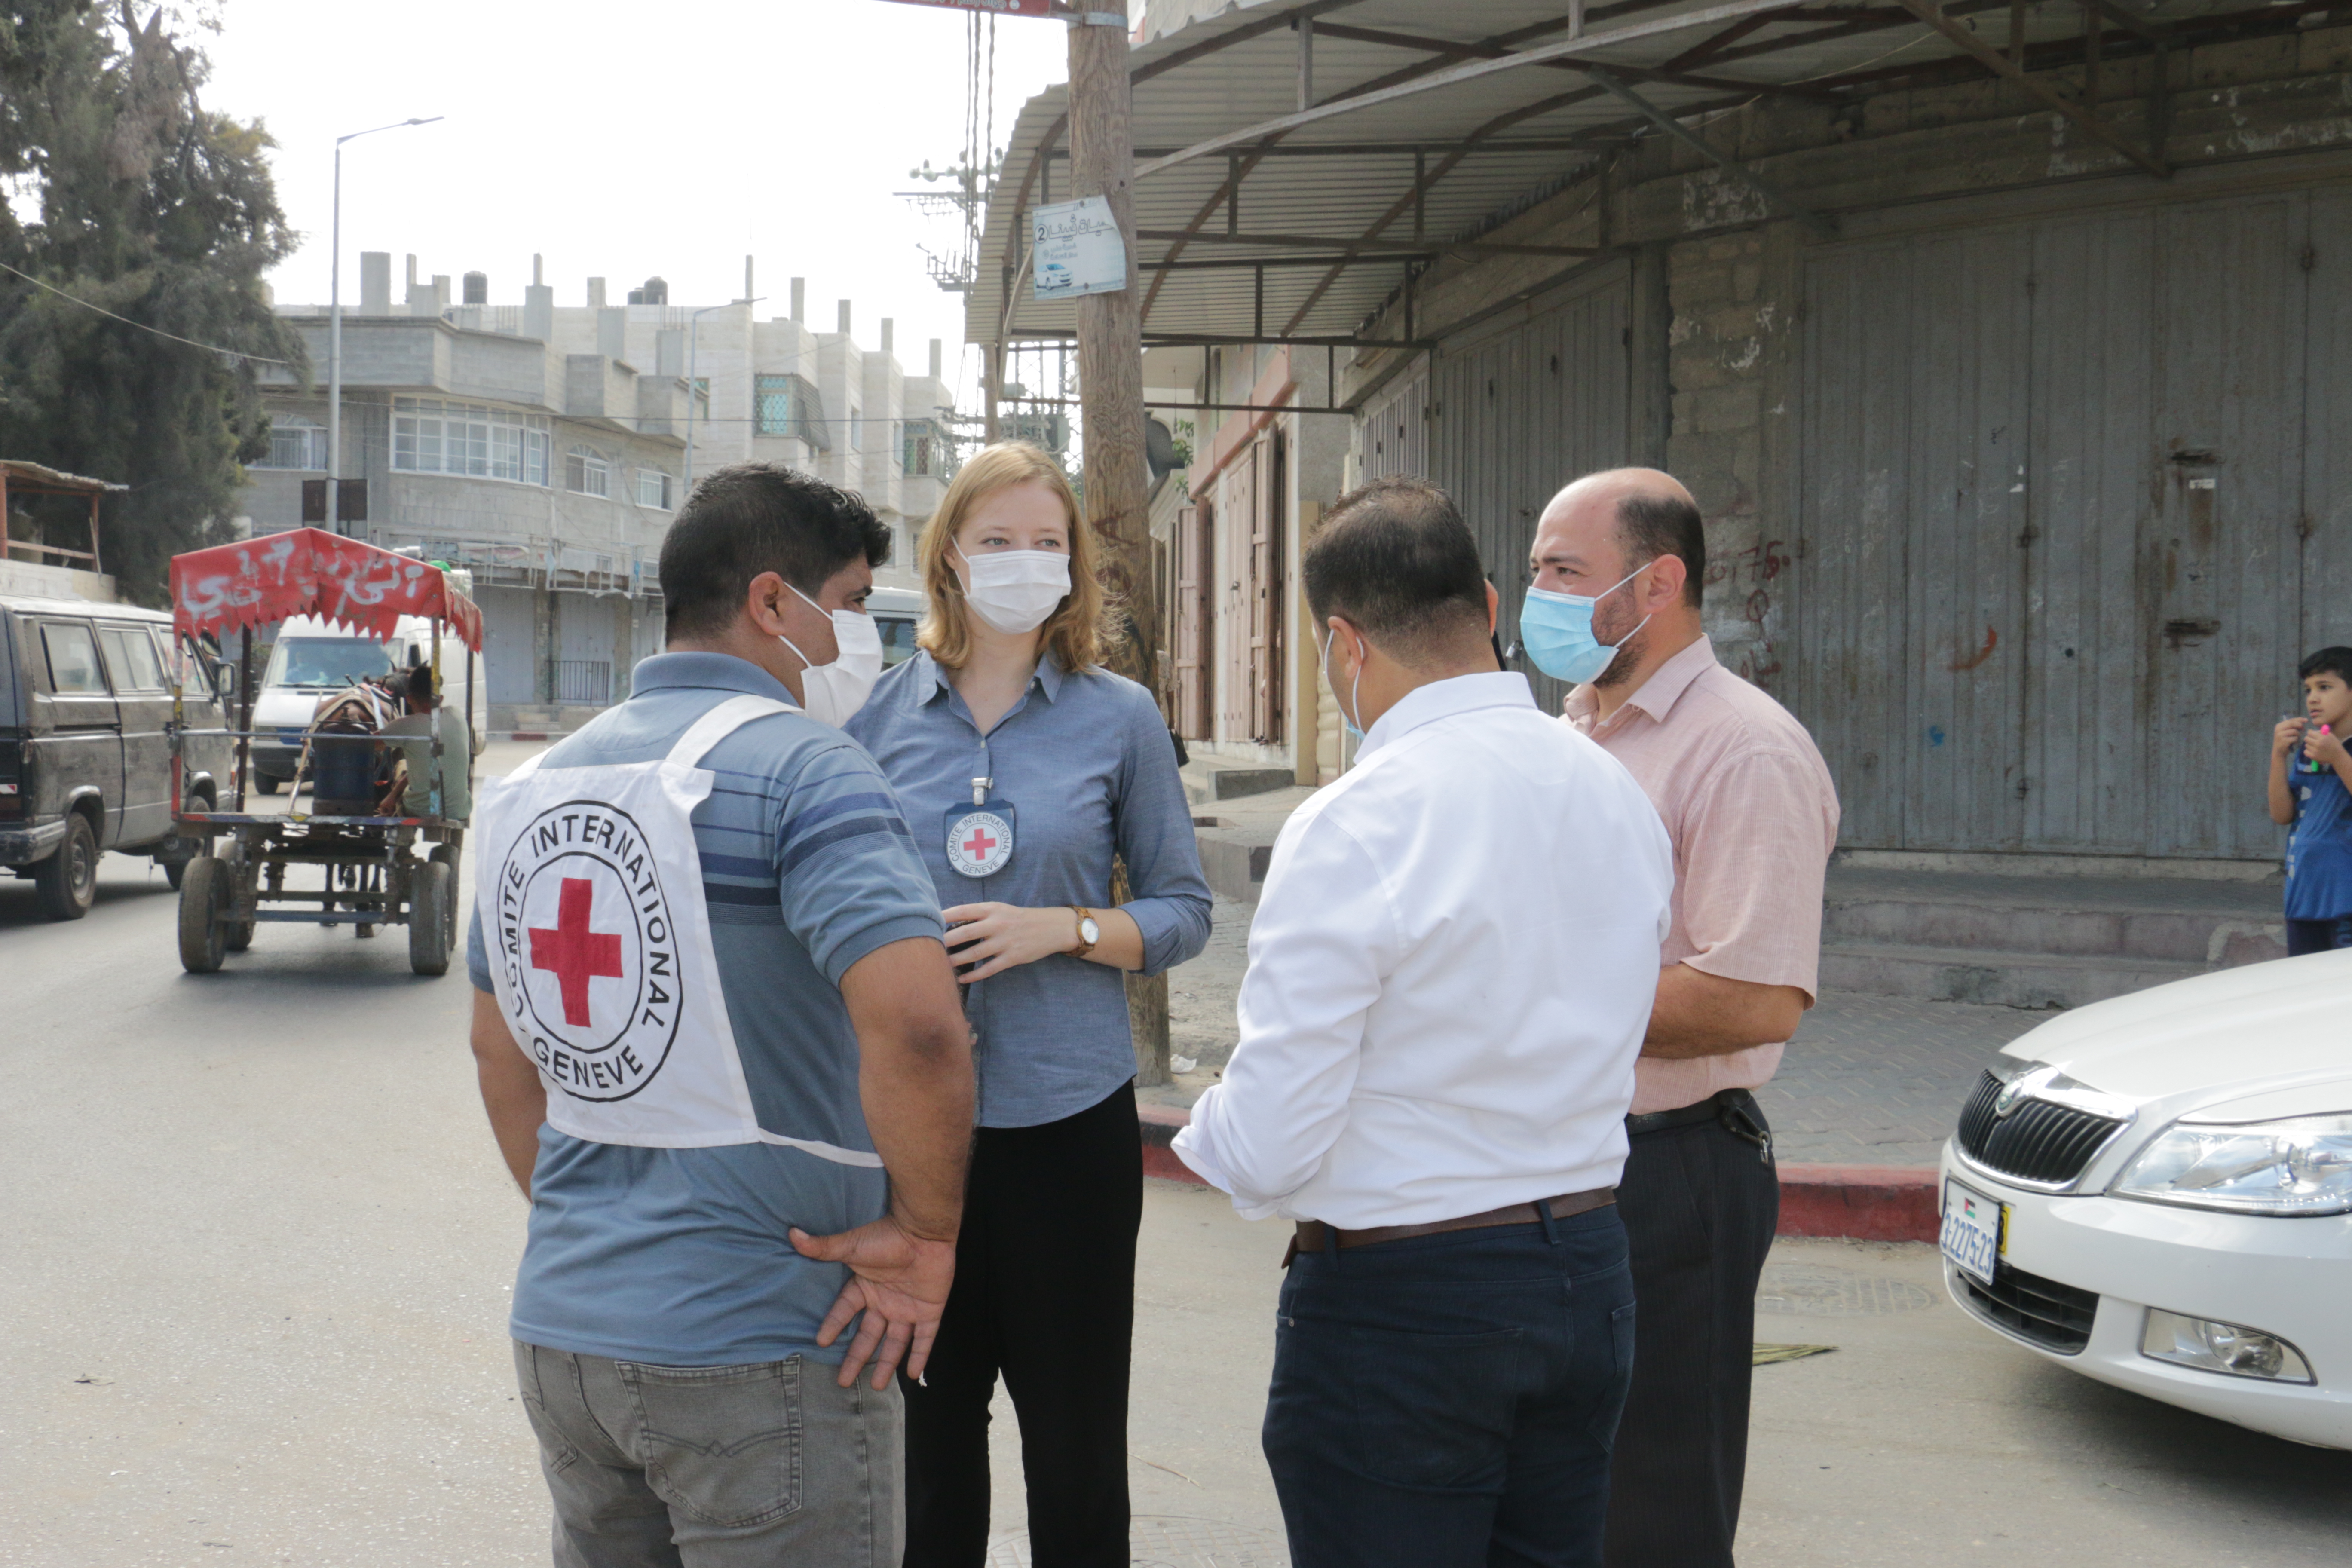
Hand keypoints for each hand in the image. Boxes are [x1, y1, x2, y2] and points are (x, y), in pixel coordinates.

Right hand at [790, 1213, 957, 1389]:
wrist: (923, 1231)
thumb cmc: (887, 1236)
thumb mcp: (852, 1246)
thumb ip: (824, 1247)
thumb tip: (792, 1233)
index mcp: (866, 1286)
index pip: (846, 1311)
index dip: (833, 1325)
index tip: (820, 1343)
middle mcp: (885, 1301)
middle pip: (869, 1336)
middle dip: (856, 1358)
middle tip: (843, 1381)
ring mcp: (908, 1307)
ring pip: (895, 1343)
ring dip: (886, 1364)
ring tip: (877, 1386)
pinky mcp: (930, 1311)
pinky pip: (925, 1339)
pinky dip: (920, 1356)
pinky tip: (912, 1375)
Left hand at [940, 902, 1079, 982]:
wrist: (1051, 927)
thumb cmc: (1019, 918)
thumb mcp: (1000, 910)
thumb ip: (979, 915)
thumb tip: (950, 924)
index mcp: (992, 909)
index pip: (962, 910)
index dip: (943, 916)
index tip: (927, 922)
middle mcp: (997, 924)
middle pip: (964, 932)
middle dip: (944, 941)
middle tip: (927, 947)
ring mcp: (1005, 941)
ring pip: (974, 953)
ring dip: (956, 961)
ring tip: (941, 966)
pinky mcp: (1012, 957)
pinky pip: (989, 968)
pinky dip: (974, 975)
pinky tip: (963, 979)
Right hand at [2275, 717, 2307, 759]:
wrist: (2279, 752)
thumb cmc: (2285, 741)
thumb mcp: (2286, 732)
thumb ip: (2292, 726)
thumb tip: (2303, 721)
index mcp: (2279, 725)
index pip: (2290, 720)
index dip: (2299, 719)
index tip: (2306, 720)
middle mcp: (2278, 729)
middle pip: (2292, 724)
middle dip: (2299, 725)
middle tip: (2303, 729)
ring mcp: (2280, 735)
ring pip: (2294, 731)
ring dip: (2298, 735)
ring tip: (2297, 739)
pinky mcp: (2283, 741)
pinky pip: (2295, 738)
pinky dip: (2297, 741)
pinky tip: (2295, 743)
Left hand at [2310, 724, 2347, 770]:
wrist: (2337, 755)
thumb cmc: (2334, 744)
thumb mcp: (2329, 735)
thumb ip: (2320, 732)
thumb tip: (2310, 731)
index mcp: (2322, 738)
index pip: (2309, 733)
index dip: (2310, 733)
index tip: (2312, 734)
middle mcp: (2317, 744)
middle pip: (2306, 739)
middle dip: (2309, 738)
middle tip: (2313, 740)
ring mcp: (2314, 751)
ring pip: (2306, 745)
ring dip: (2309, 745)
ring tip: (2315, 746)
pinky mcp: (2313, 756)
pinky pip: (2305, 752)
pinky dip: (2308, 751)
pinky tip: (2313, 750)